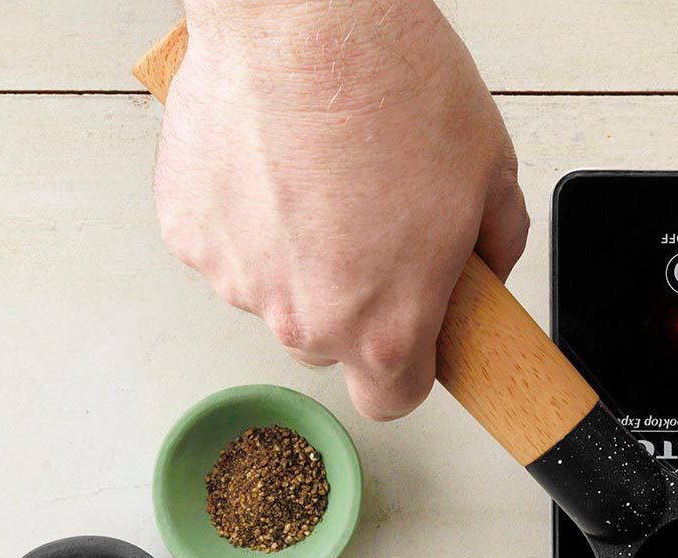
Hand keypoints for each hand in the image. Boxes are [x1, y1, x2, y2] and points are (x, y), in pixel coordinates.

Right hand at [153, 0, 528, 419]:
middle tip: (373, 225)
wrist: (299, 17)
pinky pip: (228, 247)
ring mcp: (237, 279)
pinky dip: (247, 218)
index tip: (414, 331)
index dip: (408, 366)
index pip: (391, 400)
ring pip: (274, 294)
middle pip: (330, 346)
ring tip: (320, 176)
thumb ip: (491, 252)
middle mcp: (304, 320)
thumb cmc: (391, 85)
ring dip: (296, 256)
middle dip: (354, 302)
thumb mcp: (490, 177)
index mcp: (385, 328)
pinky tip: (273, 162)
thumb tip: (480, 274)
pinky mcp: (187, 232)